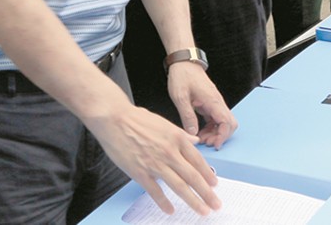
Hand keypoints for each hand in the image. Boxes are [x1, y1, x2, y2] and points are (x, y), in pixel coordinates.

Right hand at [86, 99, 222, 216]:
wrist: (114, 119)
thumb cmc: (136, 119)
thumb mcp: (164, 123)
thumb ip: (181, 134)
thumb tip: (195, 140)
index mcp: (177, 138)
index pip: (197, 160)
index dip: (208, 175)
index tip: (214, 185)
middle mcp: (169, 152)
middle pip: (193, 176)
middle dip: (207, 193)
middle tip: (216, 204)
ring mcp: (155, 163)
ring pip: (179, 186)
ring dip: (193, 201)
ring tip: (202, 211)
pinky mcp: (140, 172)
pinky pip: (155, 191)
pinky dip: (164, 203)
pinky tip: (170, 210)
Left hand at [167, 61, 237, 148]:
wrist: (184, 62)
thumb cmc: (182, 76)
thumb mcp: (180, 97)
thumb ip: (187, 116)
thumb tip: (193, 133)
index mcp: (212, 100)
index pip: (227, 122)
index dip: (222, 136)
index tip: (213, 145)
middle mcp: (217, 102)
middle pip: (230, 123)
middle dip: (221, 136)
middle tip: (206, 142)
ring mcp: (215, 102)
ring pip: (223, 122)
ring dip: (215, 133)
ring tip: (201, 139)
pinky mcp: (210, 103)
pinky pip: (216, 119)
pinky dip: (211, 128)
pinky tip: (200, 131)